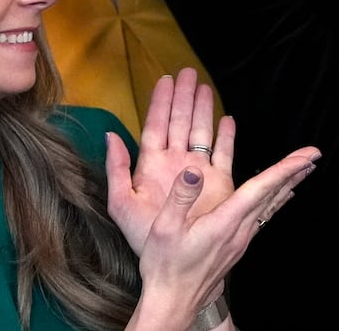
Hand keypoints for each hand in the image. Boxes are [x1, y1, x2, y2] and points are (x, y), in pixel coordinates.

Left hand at [107, 69, 231, 254]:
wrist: (174, 266)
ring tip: (205, 87)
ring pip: (200, 132)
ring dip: (203, 110)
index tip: (166, 79)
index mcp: (152, 166)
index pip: (156, 125)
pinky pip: (223, 154)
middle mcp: (175, 164)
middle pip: (180, 122)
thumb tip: (111, 135)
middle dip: (184, 96)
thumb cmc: (145, 240)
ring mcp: (197, 173)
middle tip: (189, 72)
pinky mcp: (217, 184)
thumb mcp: (122, 205)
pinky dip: (226, 137)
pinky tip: (227, 121)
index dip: (160, 102)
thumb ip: (116, 169)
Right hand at [124, 143, 320, 330]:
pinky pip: (263, 217)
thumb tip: (194, 171)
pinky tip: (282, 198)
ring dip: (288, 185)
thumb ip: (180, 198)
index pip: (261, 189)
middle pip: (273, 195)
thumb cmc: (166, 268)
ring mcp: (240, 240)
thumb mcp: (164, 229)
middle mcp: (239, 231)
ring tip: (304, 171)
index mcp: (224, 222)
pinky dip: (276, 201)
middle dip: (295, 172)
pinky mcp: (236, 246)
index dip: (284, 169)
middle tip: (314, 155)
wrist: (173, 302)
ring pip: (270, 206)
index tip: (306, 156)